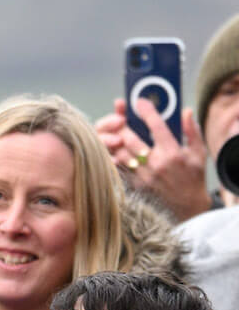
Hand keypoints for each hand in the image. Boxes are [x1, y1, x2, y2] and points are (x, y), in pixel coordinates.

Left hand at [97, 98, 210, 221]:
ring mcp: (142, 176)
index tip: (138, 101)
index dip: (146, 111)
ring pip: (120, 152)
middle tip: (119, 115)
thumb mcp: (198, 154)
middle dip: (122, 124)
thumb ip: (191, 131)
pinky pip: (117, 167)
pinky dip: (112, 156)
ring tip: (112, 130)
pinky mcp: (134, 185)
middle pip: (131, 138)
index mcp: (172, 153)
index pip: (156, 126)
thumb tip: (185, 111)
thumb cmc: (192, 178)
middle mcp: (155, 164)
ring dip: (114, 139)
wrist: (187, 208)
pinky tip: (110, 149)